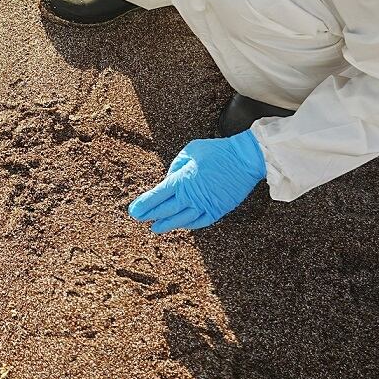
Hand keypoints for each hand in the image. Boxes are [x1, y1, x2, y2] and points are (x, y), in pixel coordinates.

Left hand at [129, 130, 266, 232]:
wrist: (244, 160)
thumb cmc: (217, 152)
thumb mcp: (190, 151)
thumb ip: (176, 166)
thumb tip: (169, 179)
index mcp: (182, 179)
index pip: (157, 196)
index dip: (144, 204)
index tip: (134, 210)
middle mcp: (191, 196)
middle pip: (165, 210)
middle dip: (150, 215)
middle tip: (139, 219)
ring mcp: (205, 205)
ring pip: (181, 220)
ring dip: (166, 225)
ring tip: (155, 228)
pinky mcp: (218, 210)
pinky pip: (199, 222)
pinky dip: (188, 225)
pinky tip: (180, 225)